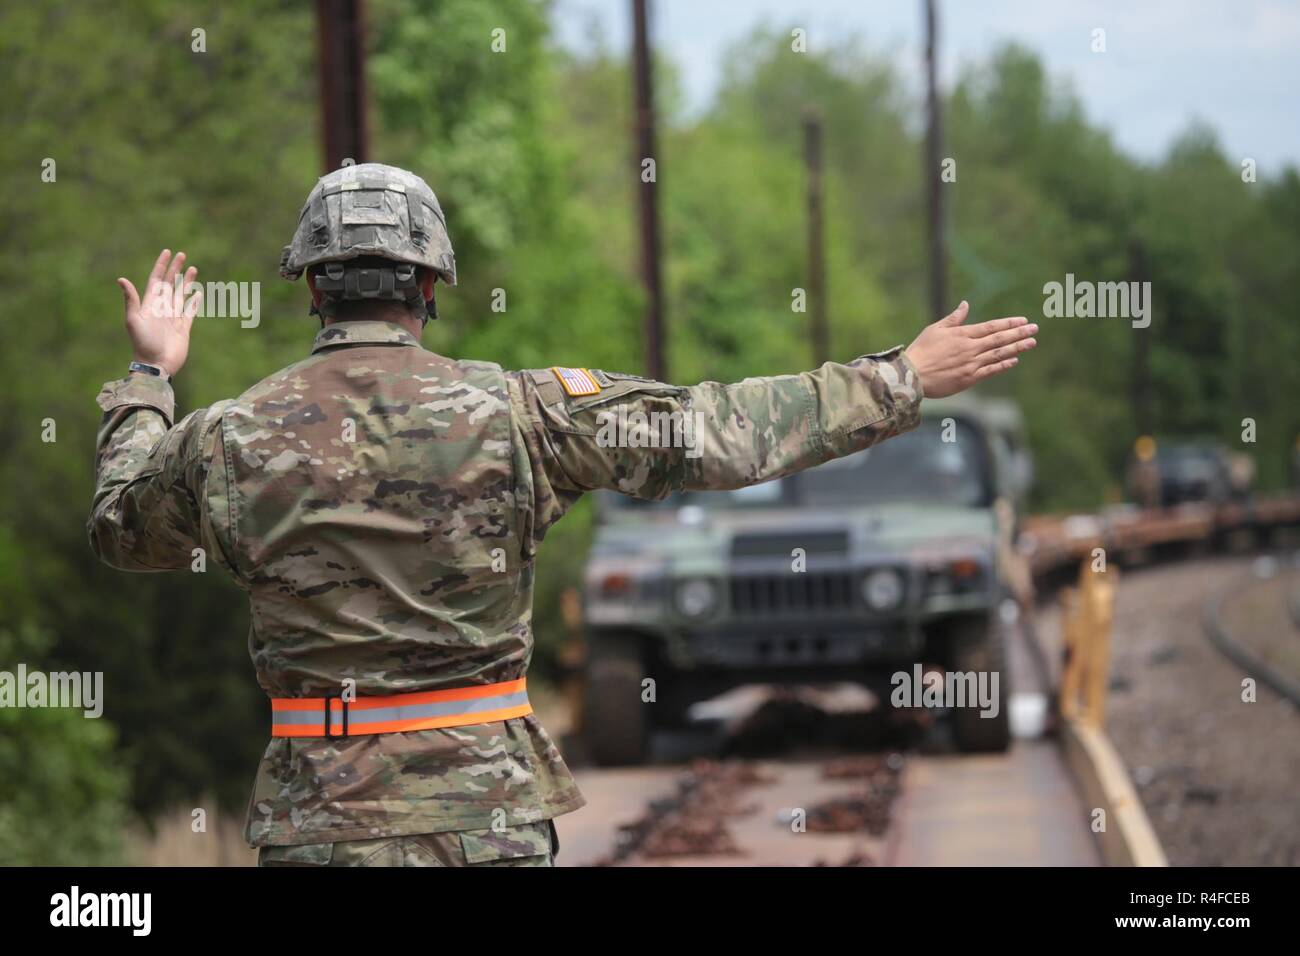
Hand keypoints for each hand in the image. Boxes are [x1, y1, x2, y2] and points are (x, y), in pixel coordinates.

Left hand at [117, 249, 201, 377]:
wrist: (155, 364)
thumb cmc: (142, 343)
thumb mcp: (133, 320)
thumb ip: (131, 299)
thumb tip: (121, 279)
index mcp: (150, 304)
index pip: (156, 279)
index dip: (161, 265)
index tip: (167, 252)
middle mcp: (162, 308)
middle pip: (170, 284)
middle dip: (175, 269)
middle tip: (182, 255)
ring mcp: (173, 318)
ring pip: (181, 295)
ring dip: (187, 282)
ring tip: (193, 269)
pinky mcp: (183, 329)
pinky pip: (190, 312)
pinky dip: (195, 302)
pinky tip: (198, 294)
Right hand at [904, 301, 1036, 398]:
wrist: (912, 375)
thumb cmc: (921, 350)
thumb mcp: (935, 329)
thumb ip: (954, 318)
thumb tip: (966, 304)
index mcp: (963, 334)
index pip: (991, 327)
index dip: (1009, 323)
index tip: (1023, 321)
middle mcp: (970, 348)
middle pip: (999, 339)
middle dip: (1019, 333)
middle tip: (1035, 329)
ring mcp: (972, 364)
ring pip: (999, 354)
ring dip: (1017, 348)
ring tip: (1031, 342)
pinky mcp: (969, 378)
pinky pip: (991, 370)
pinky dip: (1003, 365)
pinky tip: (1014, 360)